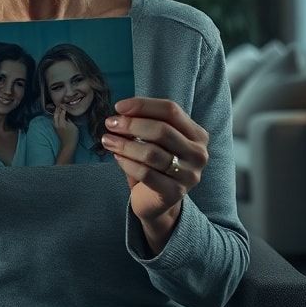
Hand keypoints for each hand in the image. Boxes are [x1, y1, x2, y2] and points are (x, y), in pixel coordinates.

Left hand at [52, 104, 78, 148]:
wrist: (68, 145)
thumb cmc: (73, 136)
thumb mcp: (73, 127)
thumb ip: (69, 120)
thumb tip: (66, 116)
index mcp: (62, 123)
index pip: (61, 113)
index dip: (62, 109)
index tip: (63, 104)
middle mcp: (57, 124)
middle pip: (55, 115)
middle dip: (57, 109)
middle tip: (59, 105)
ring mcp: (55, 127)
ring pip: (54, 117)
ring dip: (56, 113)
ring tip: (58, 109)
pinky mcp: (55, 129)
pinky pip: (54, 120)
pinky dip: (55, 116)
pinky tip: (58, 115)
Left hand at [101, 98, 208, 238]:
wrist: (157, 201)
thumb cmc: (154, 163)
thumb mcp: (155, 139)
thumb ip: (145, 122)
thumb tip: (121, 111)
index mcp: (196, 134)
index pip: (170, 110)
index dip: (143, 105)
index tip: (118, 106)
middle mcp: (198, 153)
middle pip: (162, 130)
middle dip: (131, 124)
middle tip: (110, 123)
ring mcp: (189, 174)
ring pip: (151, 153)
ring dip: (124, 144)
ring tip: (107, 140)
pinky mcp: (175, 192)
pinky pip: (146, 173)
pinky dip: (127, 163)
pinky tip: (116, 157)